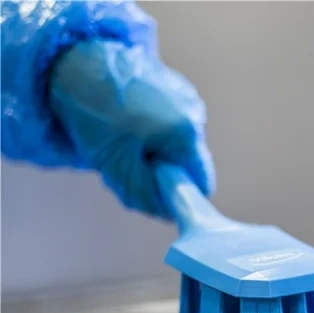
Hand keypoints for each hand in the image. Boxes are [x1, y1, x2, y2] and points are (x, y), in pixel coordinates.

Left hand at [50, 39, 215, 218]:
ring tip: (125, 140)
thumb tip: (168, 213)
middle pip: (189, 165)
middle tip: (129, 164)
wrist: (76, 63)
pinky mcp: (176, 89)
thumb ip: (147, 196)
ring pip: (179, 146)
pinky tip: (130, 123)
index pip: (202, 184)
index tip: (152, 190)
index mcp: (186, 134)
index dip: (180, 195)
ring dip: (156, 153)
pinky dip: (155, 133)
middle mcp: (195, 114)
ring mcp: (188, 98)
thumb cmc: (95, 115)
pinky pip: (173, 126)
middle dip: (163, 173)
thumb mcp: (118, 168)